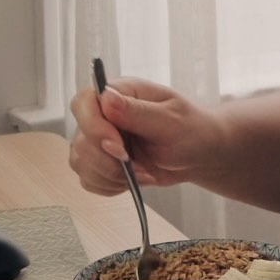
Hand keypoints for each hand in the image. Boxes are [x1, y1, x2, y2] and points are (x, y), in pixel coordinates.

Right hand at [69, 77, 218, 194]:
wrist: (198, 153)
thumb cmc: (190, 129)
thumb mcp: (171, 119)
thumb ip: (138, 111)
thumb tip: (106, 97)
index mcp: (120, 93)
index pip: (84, 102)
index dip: (94, 127)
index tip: (118, 147)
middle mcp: (104, 114)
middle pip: (80, 138)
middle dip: (108, 161)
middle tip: (137, 166)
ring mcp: (99, 139)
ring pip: (81, 162)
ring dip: (111, 176)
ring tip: (141, 173)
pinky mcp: (100, 162)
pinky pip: (89, 179)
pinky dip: (110, 186)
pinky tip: (132, 180)